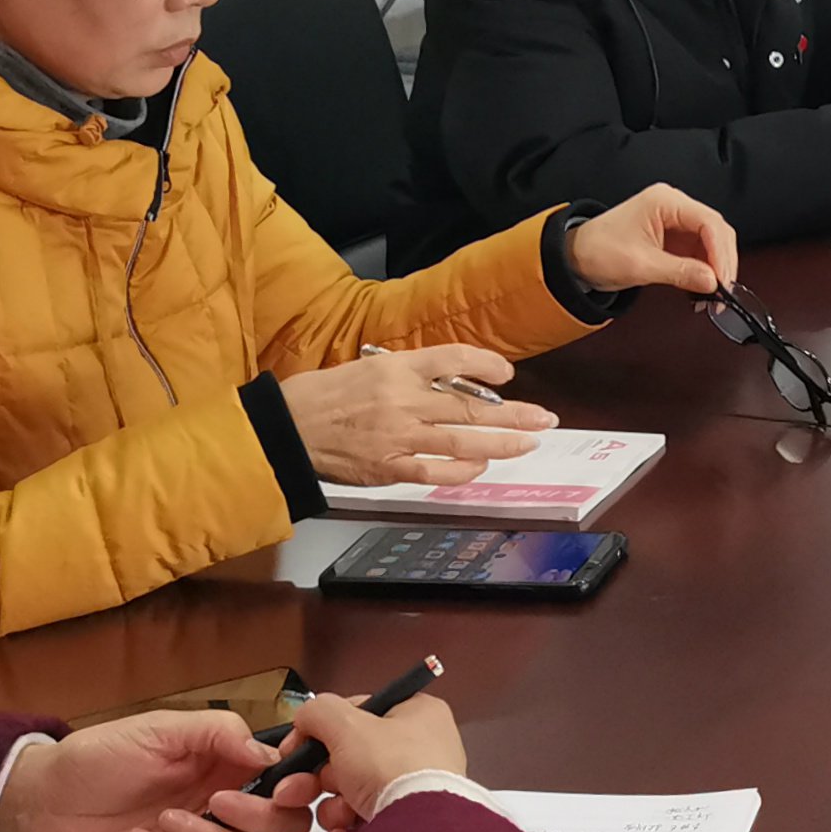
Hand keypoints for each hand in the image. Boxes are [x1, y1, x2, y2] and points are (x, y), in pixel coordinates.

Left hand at [0, 711, 320, 831]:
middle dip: (262, 818)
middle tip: (218, 802)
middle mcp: (223, 809)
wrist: (40, 800)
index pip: (288, 783)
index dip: (297, 787)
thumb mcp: (159, 728)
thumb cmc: (101, 756)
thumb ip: (217, 732)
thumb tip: (270, 755)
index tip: (279, 784)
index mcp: (229, 768)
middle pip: (284, 828)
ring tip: (166, 820)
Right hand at [278, 346, 555, 487]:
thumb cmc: (323, 397)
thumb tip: (453, 383)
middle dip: (514, 414)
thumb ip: (410, 375)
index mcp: (395, 369)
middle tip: (544, 418)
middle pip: (469, 406)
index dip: (487, 364)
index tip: (507, 375)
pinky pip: (437, 472)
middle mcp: (402, 400)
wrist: (286, 429)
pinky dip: (463, 471)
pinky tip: (482, 466)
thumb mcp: (368, 368)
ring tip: (529, 442)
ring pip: (462, 440)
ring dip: (501, 443)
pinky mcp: (389, 468)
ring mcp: (398, 437)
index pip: (453, 358)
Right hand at [286, 689, 470, 831]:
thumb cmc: (393, 769)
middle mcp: (422, 751)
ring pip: (353, 796)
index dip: (323, 728)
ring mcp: (416, 791)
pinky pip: (364, 825)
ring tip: (340, 815)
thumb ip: (319, 712)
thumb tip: (306, 716)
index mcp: (419, 715)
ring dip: (334, 808)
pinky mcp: (407, 826)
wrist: (416, 831)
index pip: (360, 713)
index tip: (297, 746)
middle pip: (352, 759)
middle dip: (321, 778)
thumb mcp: (347, 726)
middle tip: (300, 788)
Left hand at [564, 184, 736, 298]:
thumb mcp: (640, 265)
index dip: (721, 252)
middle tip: (723, 292)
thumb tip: (712, 281)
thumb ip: (680, 272)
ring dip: (715, 269)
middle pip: (715, 231)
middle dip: (722, 262)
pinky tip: (703, 290)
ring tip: (713, 297)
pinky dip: (705, 271)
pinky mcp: (675, 236)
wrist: (576, 256)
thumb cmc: (598, 251)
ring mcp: (676, 221)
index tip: (723, 279)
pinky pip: (700, 252)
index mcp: (665, 201)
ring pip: (712, 243)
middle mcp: (674, 206)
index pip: (708, 222)